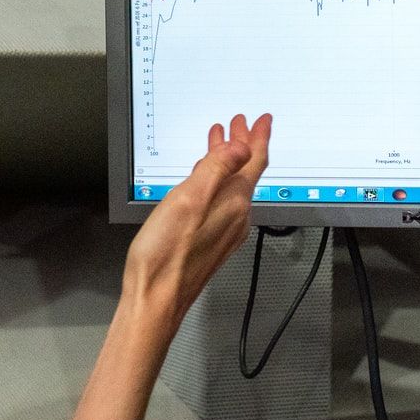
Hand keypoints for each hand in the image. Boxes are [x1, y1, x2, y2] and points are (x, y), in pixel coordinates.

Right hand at [122, 114, 271, 333]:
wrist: (156, 300)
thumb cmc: (166, 254)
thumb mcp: (188, 200)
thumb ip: (216, 170)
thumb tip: (241, 148)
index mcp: (233, 204)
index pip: (255, 162)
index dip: (258, 137)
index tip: (263, 119)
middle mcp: (236, 219)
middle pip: (245, 173)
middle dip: (243, 146)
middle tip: (239, 124)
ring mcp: (225, 233)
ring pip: (232, 188)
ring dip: (228, 163)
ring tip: (220, 144)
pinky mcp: (211, 243)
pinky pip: (222, 204)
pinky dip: (217, 183)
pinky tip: (204, 182)